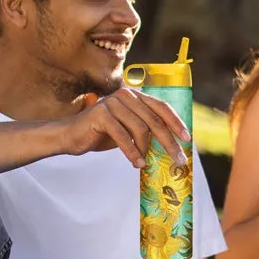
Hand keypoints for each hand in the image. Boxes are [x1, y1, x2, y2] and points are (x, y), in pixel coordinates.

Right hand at [56, 87, 188, 169]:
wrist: (71, 135)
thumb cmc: (103, 133)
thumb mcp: (129, 129)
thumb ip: (147, 129)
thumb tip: (173, 143)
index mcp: (135, 95)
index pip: (162, 107)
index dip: (176, 122)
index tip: (187, 139)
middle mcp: (126, 95)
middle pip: (155, 120)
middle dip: (168, 142)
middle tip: (178, 159)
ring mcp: (112, 103)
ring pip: (140, 129)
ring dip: (146, 150)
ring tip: (146, 163)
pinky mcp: (101, 114)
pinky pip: (123, 136)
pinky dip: (132, 152)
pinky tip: (137, 163)